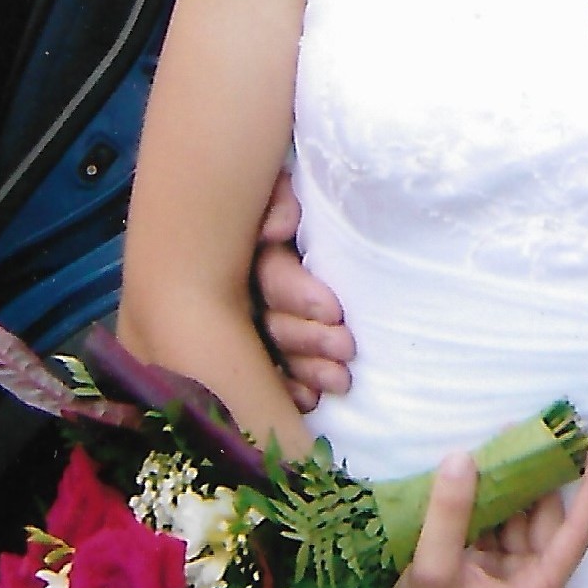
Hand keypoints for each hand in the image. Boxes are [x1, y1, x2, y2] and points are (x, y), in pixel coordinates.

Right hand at [251, 171, 352, 410]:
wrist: (295, 189)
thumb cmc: (294, 191)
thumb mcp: (281, 188)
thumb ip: (278, 200)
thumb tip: (278, 228)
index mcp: (249, 242)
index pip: (268, 274)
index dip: (299, 295)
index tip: (333, 310)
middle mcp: (241, 280)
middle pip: (265, 319)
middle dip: (308, 338)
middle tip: (345, 347)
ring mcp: (246, 314)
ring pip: (268, 349)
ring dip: (305, 366)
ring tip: (341, 378)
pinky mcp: (257, 343)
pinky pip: (267, 372)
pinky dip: (289, 386)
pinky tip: (308, 399)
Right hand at [381, 438, 587, 587]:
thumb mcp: (434, 570)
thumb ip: (449, 513)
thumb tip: (462, 458)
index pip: (579, 528)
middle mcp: (533, 581)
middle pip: (547, 516)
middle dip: (535, 475)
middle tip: (522, 432)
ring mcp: (509, 575)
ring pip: (520, 517)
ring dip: (509, 484)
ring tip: (497, 444)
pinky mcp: (486, 570)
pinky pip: (496, 524)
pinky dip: (487, 500)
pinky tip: (475, 472)